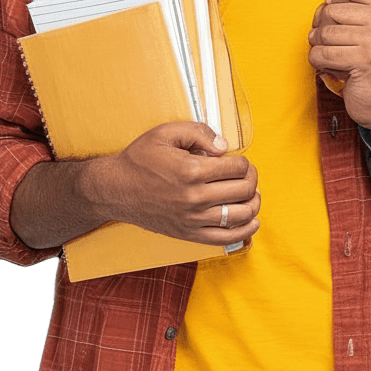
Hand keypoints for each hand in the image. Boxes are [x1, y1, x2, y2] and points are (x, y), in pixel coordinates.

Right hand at [106, 122, 259, 245]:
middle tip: (246, 173)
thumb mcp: (166, 132)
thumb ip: (199, 132)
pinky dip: (245, 231)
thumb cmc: (140, 159)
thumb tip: (224, 146)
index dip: (243, 161)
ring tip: (251, 193)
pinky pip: (225, 238)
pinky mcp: (189, 234)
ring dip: (253, 202)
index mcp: (191, 171)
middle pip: (243, 189)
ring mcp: (192, 219)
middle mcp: (194, 198)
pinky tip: (252, 221)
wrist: (116, 189)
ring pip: (240, 215)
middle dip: (251, 178)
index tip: (238, 160)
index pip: (237, 167)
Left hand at [308, 0, 370, 127]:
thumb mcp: (364, 24)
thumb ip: (347, 4)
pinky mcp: (365, 60)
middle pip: (331, 10)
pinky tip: (332, 68)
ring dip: (320, 47)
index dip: (334, 5)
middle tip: (336, 45)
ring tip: (335, 56)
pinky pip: (322, 53)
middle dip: (324, 29)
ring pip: (323, 33)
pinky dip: (318, 62)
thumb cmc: (367, 58)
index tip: (342, 24)